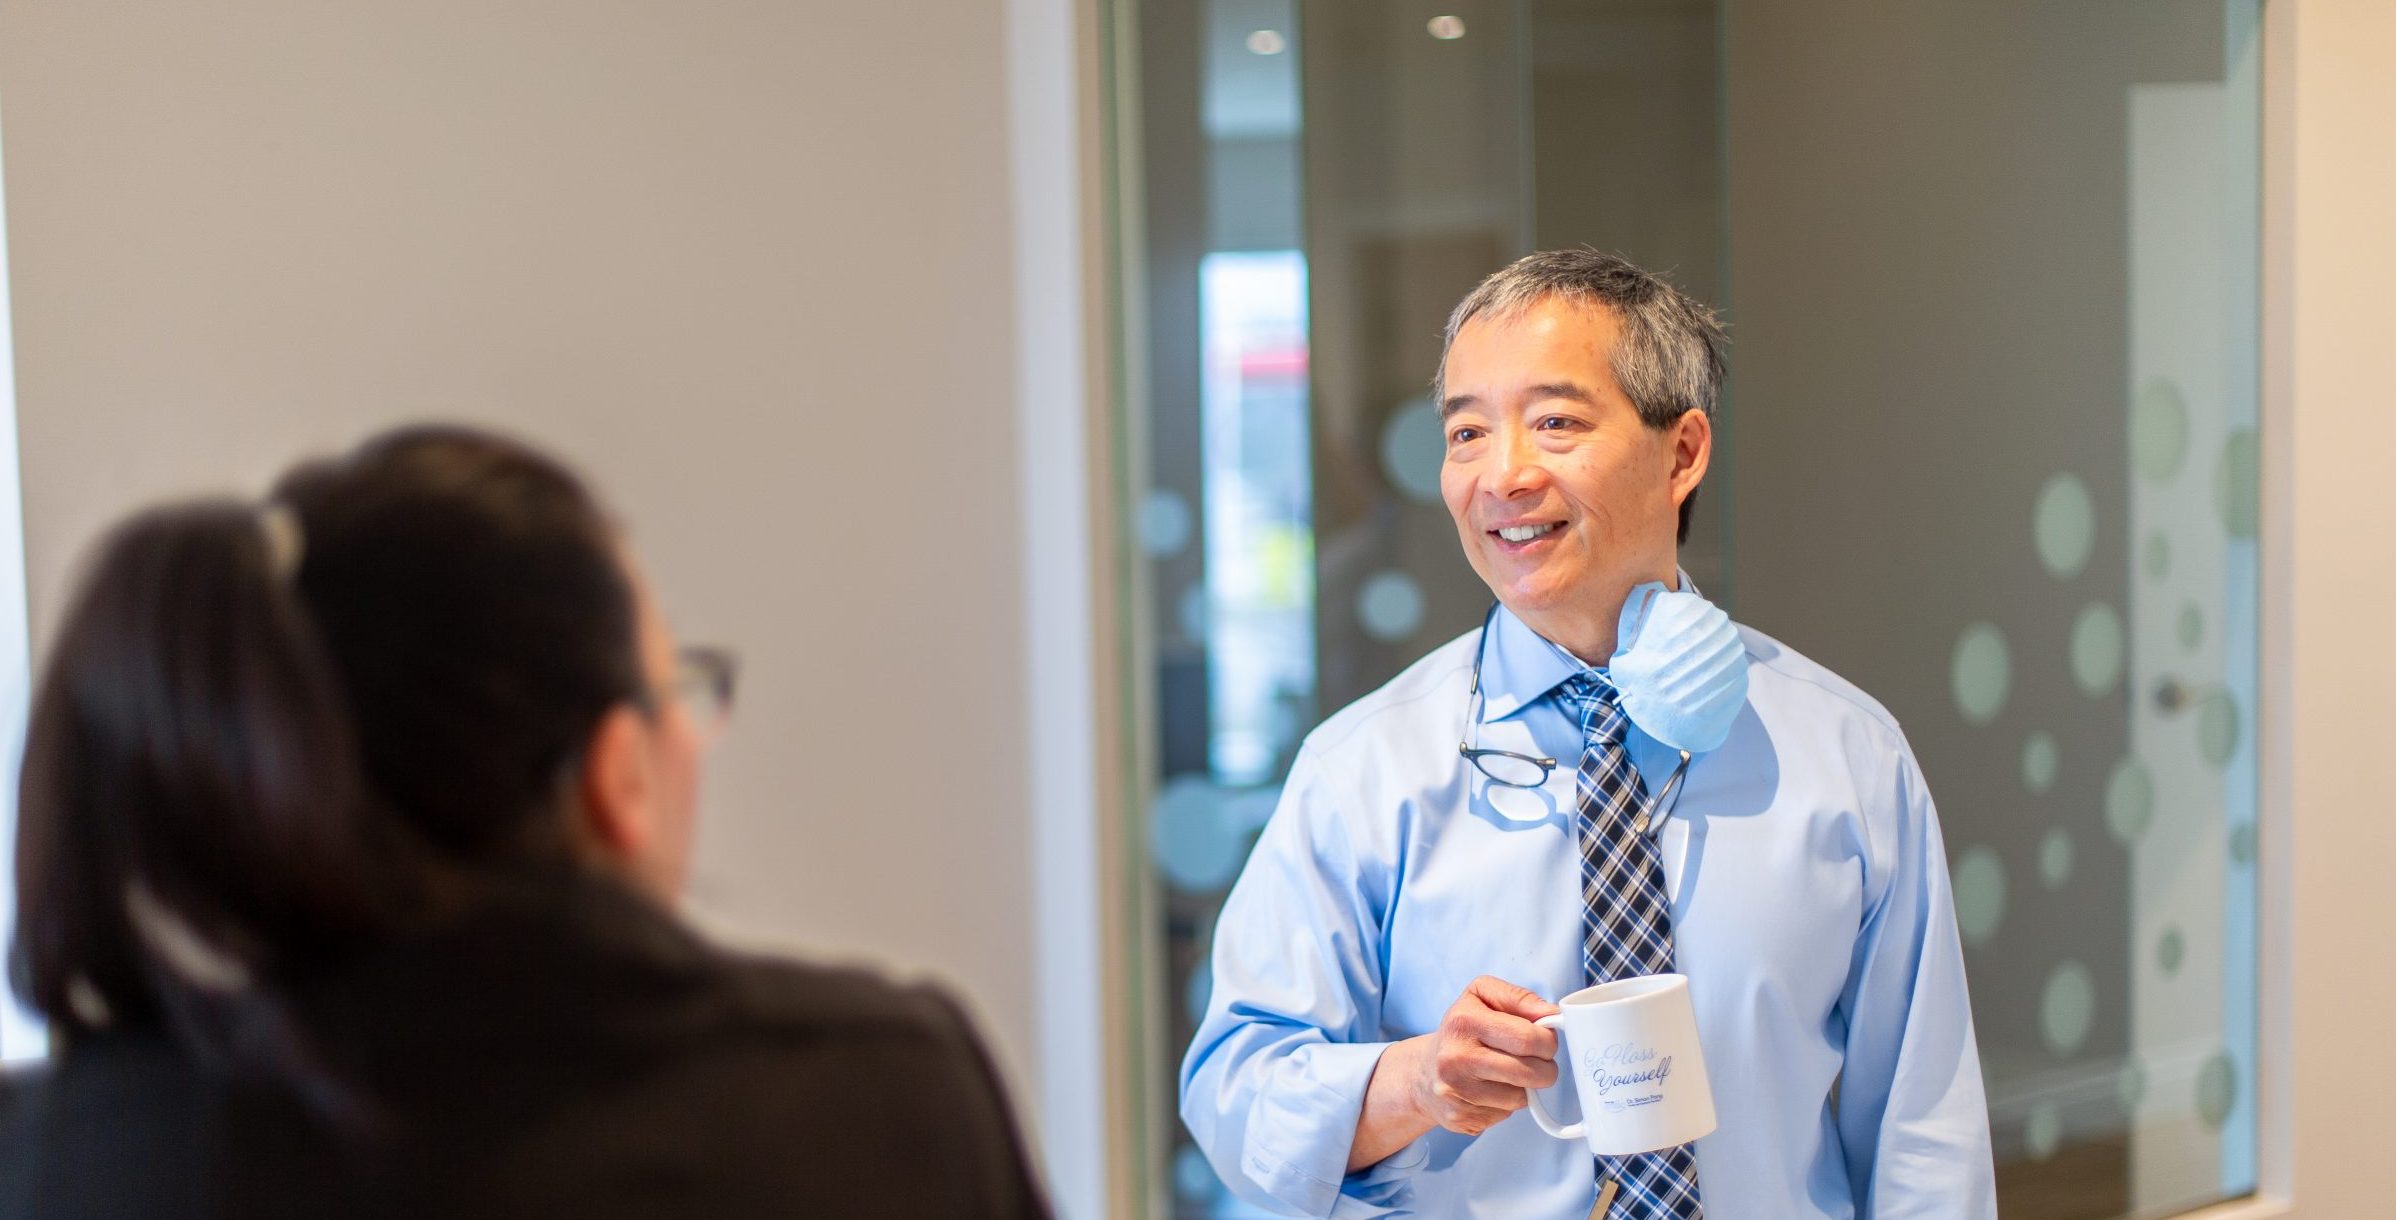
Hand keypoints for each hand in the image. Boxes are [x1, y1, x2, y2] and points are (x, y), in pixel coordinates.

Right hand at [1401, 975, 1560, 1136]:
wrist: (1423, 1074)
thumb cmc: (1460, 1032)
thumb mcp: (1482, 997)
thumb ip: (1519, 998)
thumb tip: (1551, 1013)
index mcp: (1464, 1020)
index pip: (1528, 1038)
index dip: (1548, 1041)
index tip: (1545, 1040)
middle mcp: (1456, 1056)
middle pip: (1530, 1072)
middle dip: (1546, 1068)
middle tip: (1539, 1061)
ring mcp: (1456, 1091)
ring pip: (1521, 1097)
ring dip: (1526, 1088)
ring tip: (1510, 1074)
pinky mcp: (1460, 1118)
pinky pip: (1506, 1114)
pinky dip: (1507, 1104)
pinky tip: (1492, 1091)